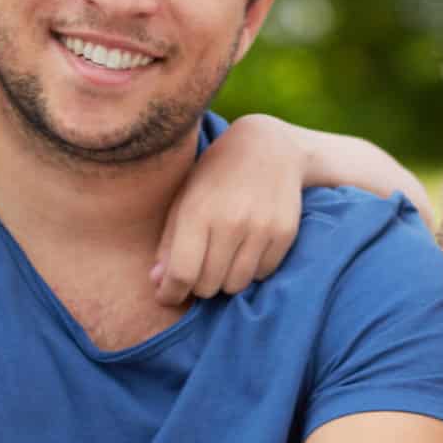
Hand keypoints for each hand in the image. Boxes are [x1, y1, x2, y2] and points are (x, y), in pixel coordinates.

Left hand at [152, 115, 303, 303]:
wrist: (269, 147)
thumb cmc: (216, 174)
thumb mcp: (185, 199)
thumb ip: (169, 242)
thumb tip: (158, 283)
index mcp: (197, 212)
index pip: (181, 273)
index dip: (170, 293)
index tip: (167, 295)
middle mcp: (231, 222)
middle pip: (208, 285)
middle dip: (199, 283)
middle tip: (199, 267)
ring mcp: (261, 228)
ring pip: (236, 285)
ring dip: (225, 279)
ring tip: (223, 258)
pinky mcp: (284, 233)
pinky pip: (261, 273)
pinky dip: (251, 269)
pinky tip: (246, 247)